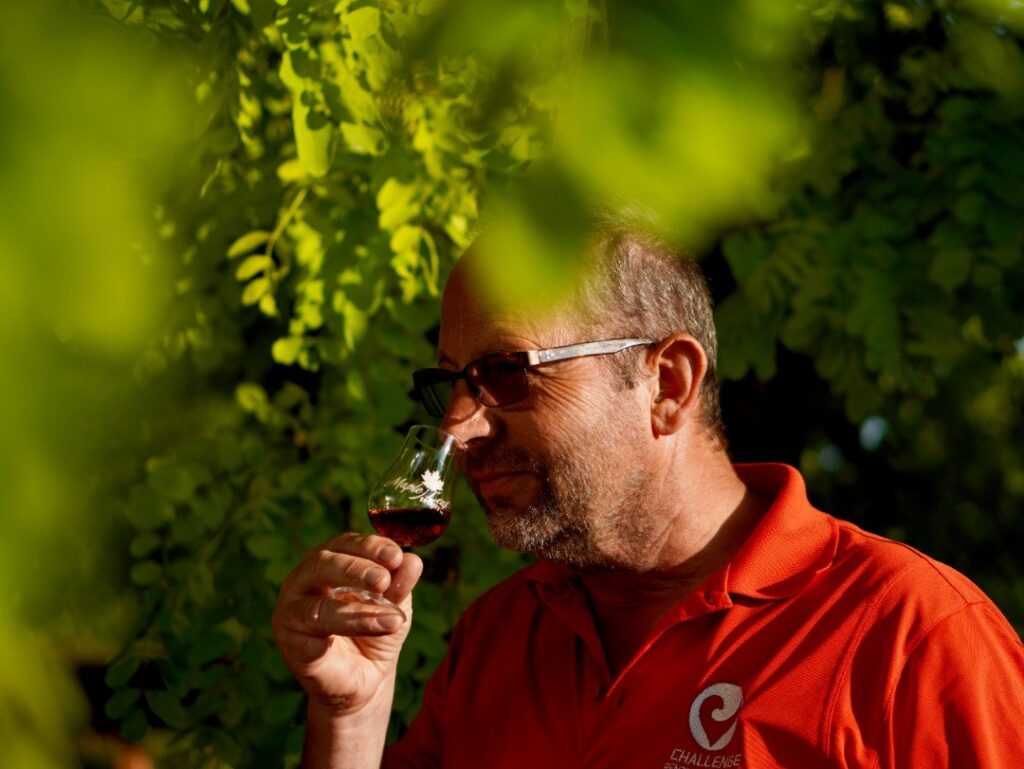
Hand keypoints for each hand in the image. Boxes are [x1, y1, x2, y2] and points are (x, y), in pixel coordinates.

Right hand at [272, 533, 423, 715]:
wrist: (366, 680)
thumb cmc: (375, 631)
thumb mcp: (394, 604)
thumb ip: (400, 583)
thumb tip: (412, 560)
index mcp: (328, 562)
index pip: (344, 544)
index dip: (370, 546)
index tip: (396, 555)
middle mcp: (303, 581)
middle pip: (321, 563)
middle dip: (355, 569)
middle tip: (383, 580)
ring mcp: (291, 612)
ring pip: (317, 604)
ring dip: (358, 609)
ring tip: (393, 618)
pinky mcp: (291, 643)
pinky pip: (314, 635)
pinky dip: (348, 630)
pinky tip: (375, 630)